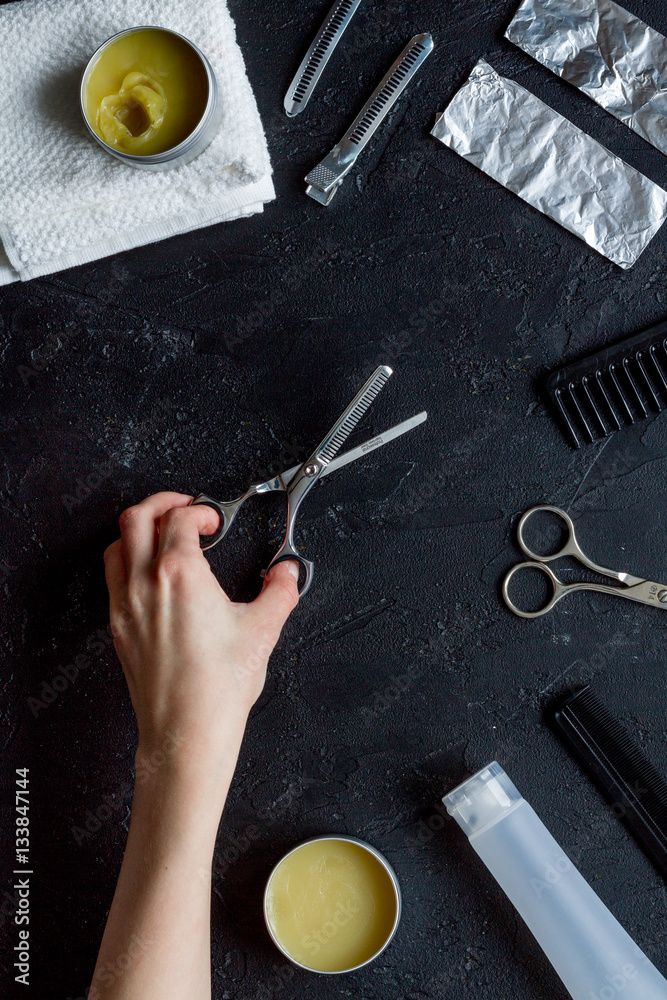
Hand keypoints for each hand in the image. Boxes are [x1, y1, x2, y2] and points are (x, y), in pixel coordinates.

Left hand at [103, 492, 298, 781]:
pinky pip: (112, 578)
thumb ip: (280, 592)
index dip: (200, 510)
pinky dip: (128, 561)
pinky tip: (149, 575)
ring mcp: (126, 605)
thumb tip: (287, 575)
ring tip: (163, 535)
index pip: (180, 518)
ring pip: (117, 545)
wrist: (187, 731)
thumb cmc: (218, 686)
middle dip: (161, 503)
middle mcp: (145, 583)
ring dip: (139, 530)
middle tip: (184, 508)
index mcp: (180, 574)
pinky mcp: (119, 628)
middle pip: (136, 518)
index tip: (215, 520)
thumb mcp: (263, 630)